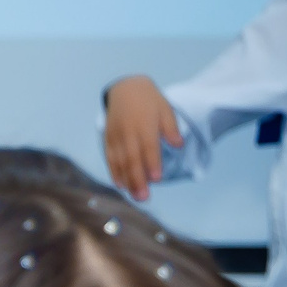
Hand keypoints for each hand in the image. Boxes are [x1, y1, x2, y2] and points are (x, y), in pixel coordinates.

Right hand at [102, 75, 179, 201]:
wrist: (125, 88)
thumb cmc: (150, 100)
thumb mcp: (166, 109)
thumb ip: (171, 128)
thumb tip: (179, 145)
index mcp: (145, 124)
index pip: (148, 147)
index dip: (152, 163)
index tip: (156, 179)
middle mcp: (128, 132)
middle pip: (132, 159)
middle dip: (138, 179)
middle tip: (144, 197)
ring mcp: (116, 136)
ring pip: (120, 162)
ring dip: (127, 180)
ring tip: (134, 196)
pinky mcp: (108, 139)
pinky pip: (110, 158)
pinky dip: (114, 172)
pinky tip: (120, 184)